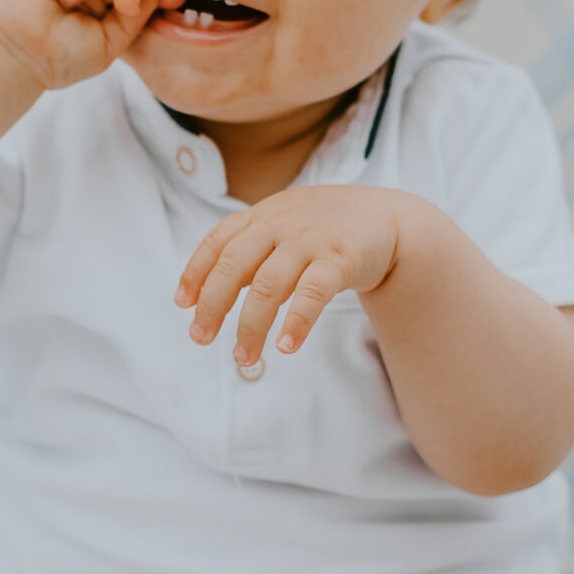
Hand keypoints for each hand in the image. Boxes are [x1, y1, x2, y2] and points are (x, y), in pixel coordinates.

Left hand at [175, 185, 415, 364]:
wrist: (390, 219)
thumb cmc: (329, 229)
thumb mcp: (286, 226)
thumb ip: (252, 250)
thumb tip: (207, 293)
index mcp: (264, 215)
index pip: (218, 240)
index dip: (196, 272)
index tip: (183, 304)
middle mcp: (281, 224)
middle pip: (234, 264)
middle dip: (212, 305)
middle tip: (200, 338)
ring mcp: (311, 240)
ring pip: (268, 285)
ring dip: (250, 325)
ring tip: (243, 358)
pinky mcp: (341, 259)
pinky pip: (312, 294)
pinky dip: (296, 322)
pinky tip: (286, 346)